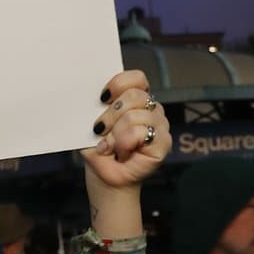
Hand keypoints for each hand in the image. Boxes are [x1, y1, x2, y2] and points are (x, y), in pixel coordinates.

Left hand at [81, 70, 170, 191]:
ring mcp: (160, 125)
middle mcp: (151, 108)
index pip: (136, 79)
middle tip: (99, 130)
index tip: (101, 97)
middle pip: (135, 96)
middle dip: (111, 114)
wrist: (103, 175)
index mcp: (135, 99)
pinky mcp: (163, 142)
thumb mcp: (91, 123)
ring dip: (115, 133)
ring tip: (109, 145)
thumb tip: (90, 96)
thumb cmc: (98, 147)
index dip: (119, 83)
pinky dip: (124, 143)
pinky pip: (141, 132)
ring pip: (135, 116)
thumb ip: (95, 107)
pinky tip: (120, 152)